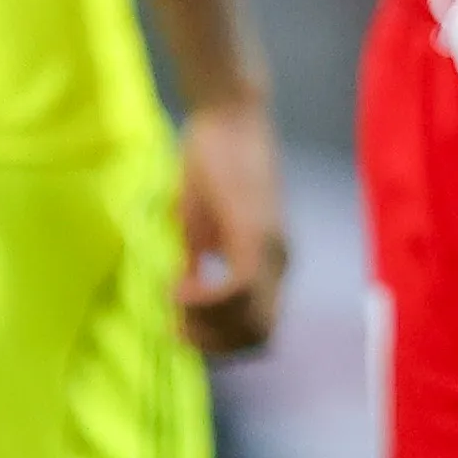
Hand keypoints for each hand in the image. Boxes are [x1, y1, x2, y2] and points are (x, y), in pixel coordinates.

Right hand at [170, 89, 289, 364]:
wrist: (228, 112)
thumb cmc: (212, 159)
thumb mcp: (202, 223)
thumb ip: (200, 260)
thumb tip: (188, 291)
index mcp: (271, 262)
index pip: (258, 329)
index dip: (220, 341)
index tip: (182, 326)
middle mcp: (280, 263)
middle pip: (259, 337)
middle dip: (214, 344)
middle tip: (176, 325)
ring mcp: (272, 251)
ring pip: (252, 323)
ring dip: (208, 327)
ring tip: (176, 302)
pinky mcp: (255, 235)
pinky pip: (237, 292)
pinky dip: (205, 302)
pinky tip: (179, 288)